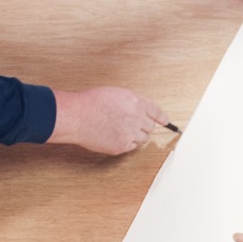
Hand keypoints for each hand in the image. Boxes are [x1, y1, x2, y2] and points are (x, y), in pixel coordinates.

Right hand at [49, 87, 168, 154]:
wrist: (76, 117)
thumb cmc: (90, 103)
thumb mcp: (115, 94)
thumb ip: (131, 102)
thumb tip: (140, 111)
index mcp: (135, 102)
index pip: (156, 111)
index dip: (162, 118)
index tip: (166, 122)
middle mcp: (136, 117)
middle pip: (150, 127)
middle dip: (143, 126)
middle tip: (131, 125)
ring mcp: (130, 133)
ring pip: (143, 139)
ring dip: (136, 135)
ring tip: (120, 130)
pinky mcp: (122, 146)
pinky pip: (132, 147)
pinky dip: (127, 143)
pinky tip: (115, 136)